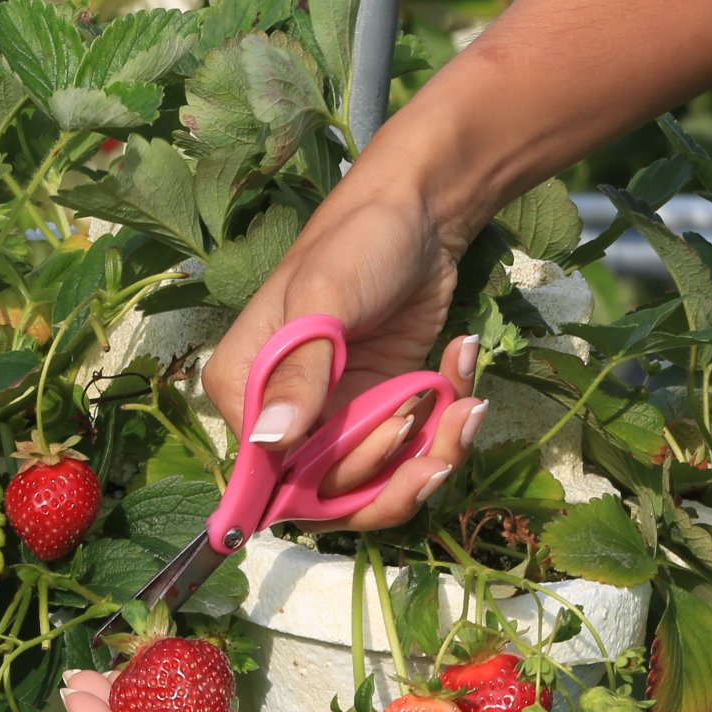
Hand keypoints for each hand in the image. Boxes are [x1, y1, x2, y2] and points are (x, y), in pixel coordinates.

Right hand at [203, 190, 487, 526]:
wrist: (417, 215)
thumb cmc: (356, 243)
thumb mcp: (325, 300)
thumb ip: (301, 373)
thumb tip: (270, 440)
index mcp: (245, 389)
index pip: (271, 479)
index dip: (329, 481)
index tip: (389, 439)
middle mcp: (284, 418)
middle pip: (329, 496)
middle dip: (392, 477)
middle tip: (437, 428)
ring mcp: (337, 421)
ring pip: (379, 485)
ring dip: (433, 456)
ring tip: (466, 406)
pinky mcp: (383, 414)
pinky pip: (412, 455)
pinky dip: (448, 428)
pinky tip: (463, 374)